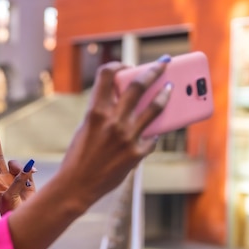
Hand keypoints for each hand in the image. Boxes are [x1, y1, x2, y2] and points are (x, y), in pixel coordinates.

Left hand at [0, 126, 35, 214]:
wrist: (24, 221)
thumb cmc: (11, 212)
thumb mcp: (10, 197)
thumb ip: (18, 181)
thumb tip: (28, 167)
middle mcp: (5, 177)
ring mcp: (17, 178)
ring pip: (16, 164)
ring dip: (19, 168)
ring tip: (24, 180)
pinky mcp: (29, 181)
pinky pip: (28, 170)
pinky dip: (30, 171)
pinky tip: (33, 175)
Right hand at [58, 57, 171, 205]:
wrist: (77, 186)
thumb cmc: (79, 157)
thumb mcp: (86, 128)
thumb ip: (103, 112)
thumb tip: (125, 99)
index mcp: (95, 112)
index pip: (107, 75)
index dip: (118, 65)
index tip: (127, 66)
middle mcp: (113, 121)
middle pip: (138, 85)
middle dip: (154, 70)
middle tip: (164, 63)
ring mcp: (127, 137)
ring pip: (155, 107)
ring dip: (165, 94)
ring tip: (171, 88)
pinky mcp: (136, 153)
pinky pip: (151, 137)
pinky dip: (152, 133)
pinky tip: (154, 131)